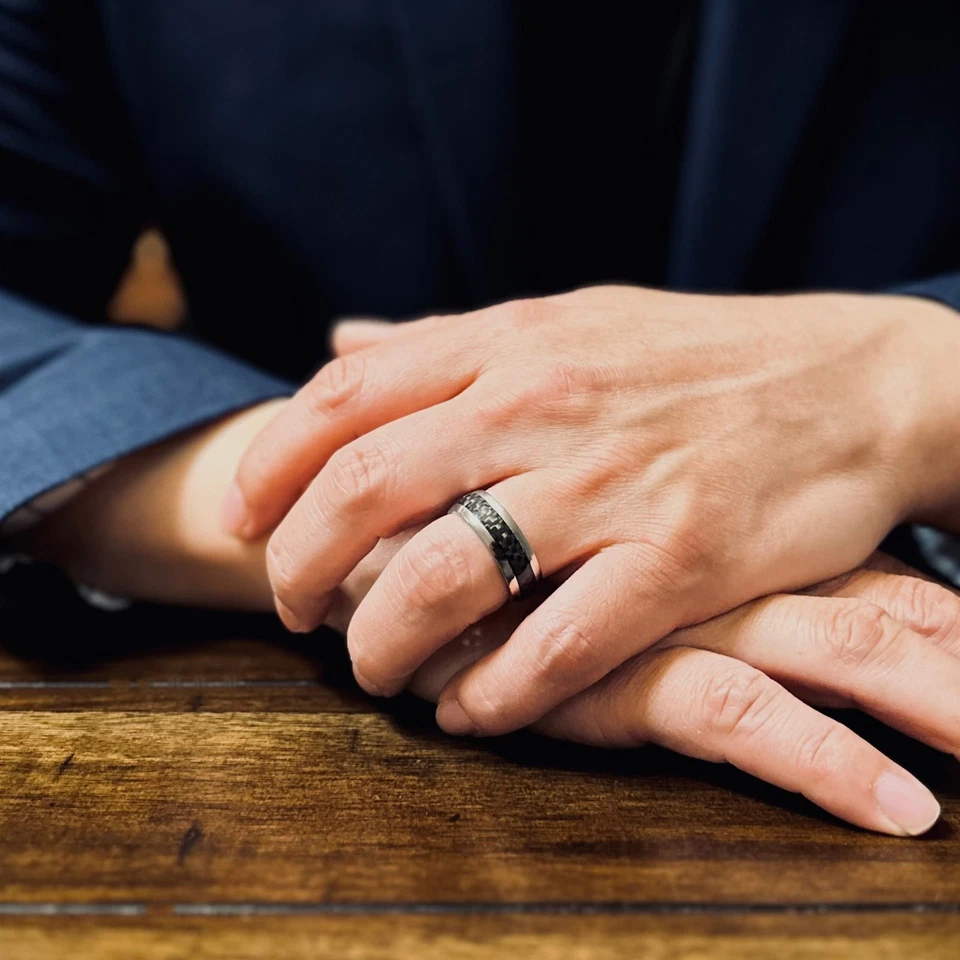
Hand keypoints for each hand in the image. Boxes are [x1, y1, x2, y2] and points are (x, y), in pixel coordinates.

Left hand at [17, 405, 957, 834]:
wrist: (858, 386)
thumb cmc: (702, 357)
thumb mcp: (569, 320)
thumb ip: (448, 341)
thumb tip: (339, 341)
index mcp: (512, 344)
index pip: (344, 398)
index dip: (270, 466)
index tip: (242, 520)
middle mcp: (546, 405)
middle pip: (367, 491)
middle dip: (303, 566)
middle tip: (293, 610)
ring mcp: (612, 483)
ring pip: (447, 576)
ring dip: (385, 641)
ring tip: (373, 669)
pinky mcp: (679, 560)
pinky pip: (556, 646)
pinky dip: (495, 692)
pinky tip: (470, 709)